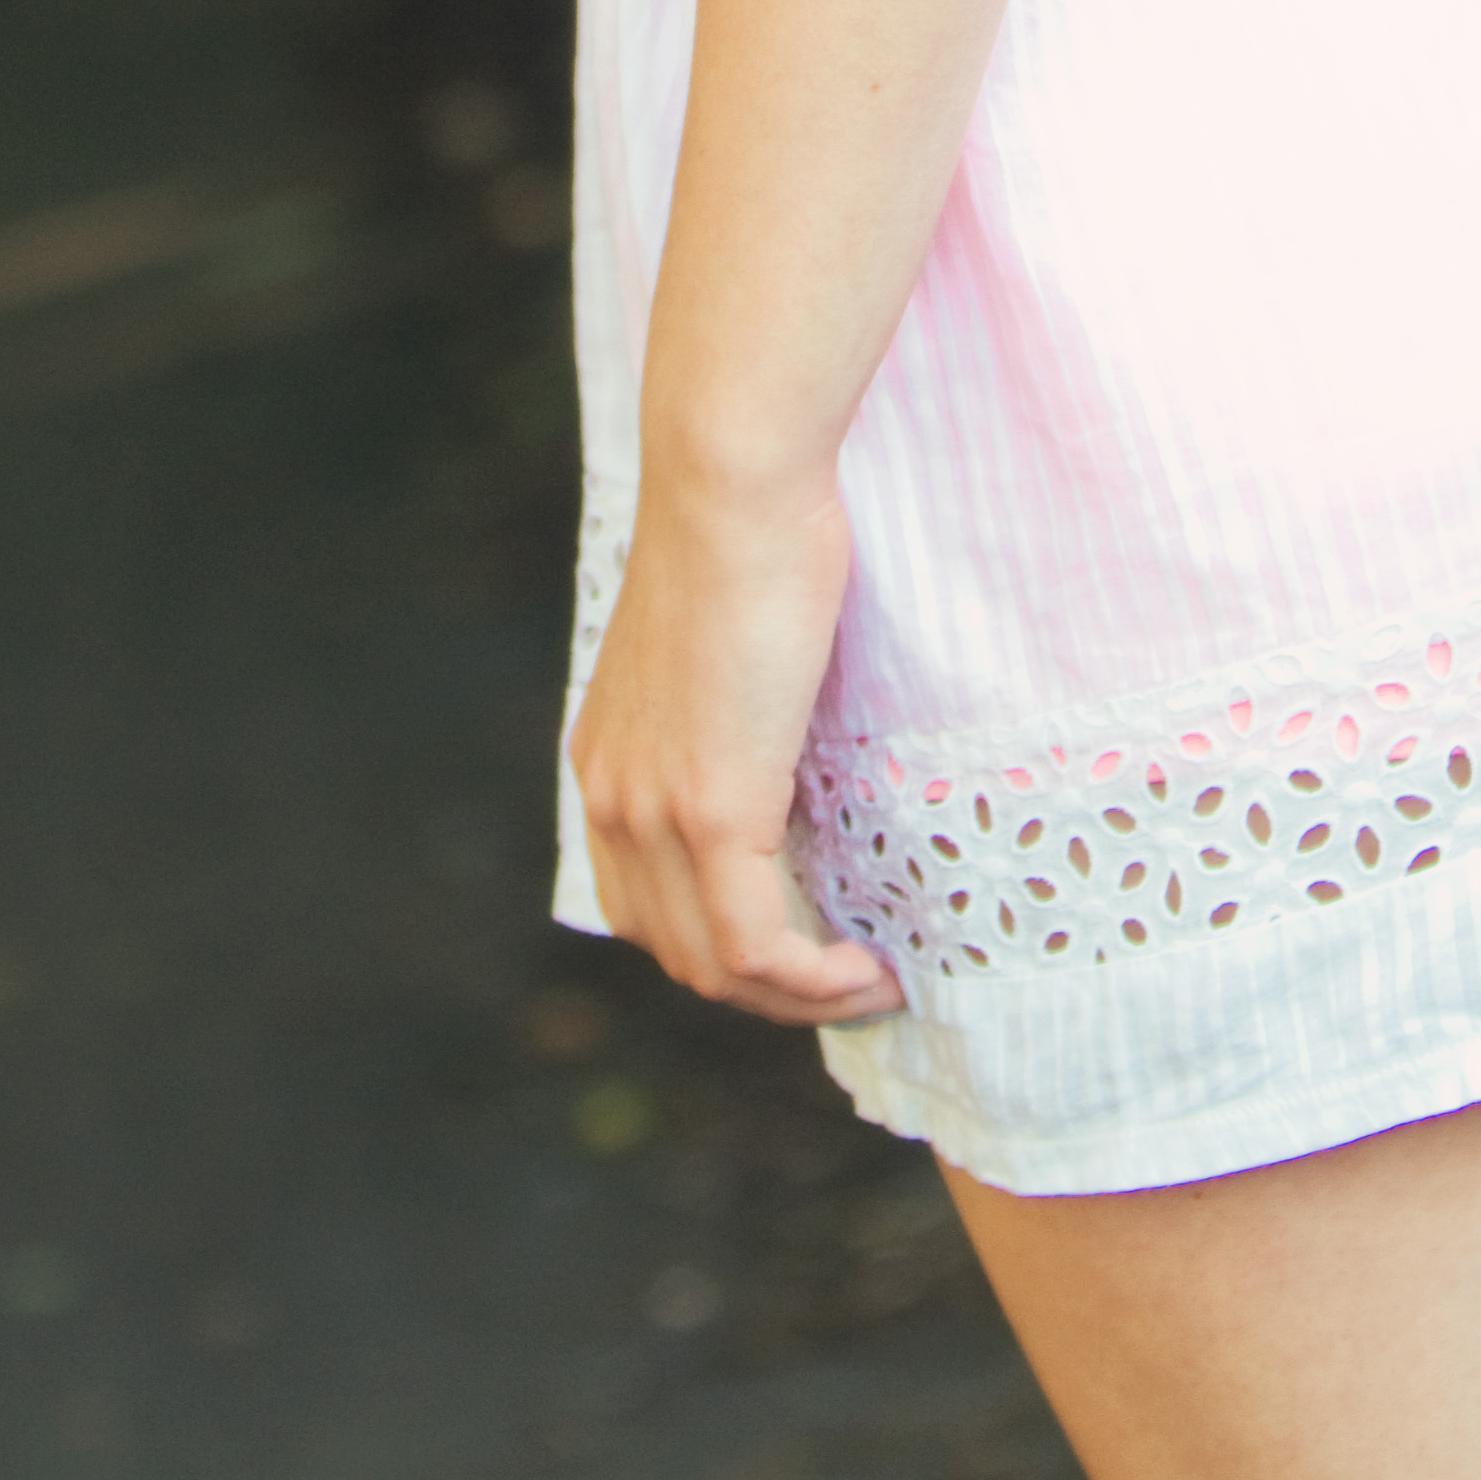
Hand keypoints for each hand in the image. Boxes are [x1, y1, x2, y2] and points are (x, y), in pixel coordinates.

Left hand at [568, 469, 904, 1024]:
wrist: (732, 481)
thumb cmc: (752, 531)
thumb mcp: (724, 641)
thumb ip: (732, 705)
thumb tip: (788, 735)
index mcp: (609, 763)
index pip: (647, 906)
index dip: (725, 944)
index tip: (809, 937)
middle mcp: (615, 801)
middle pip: (679, 953)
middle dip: (768, 987)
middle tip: (851, 973)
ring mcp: (657, 813)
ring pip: (717, 967)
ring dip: (798, 998)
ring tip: (871, 980)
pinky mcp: (715, 811)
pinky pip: (756, 948)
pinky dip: (813, 983)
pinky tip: (868, 969)